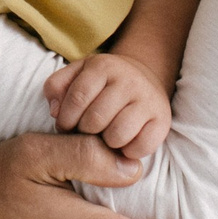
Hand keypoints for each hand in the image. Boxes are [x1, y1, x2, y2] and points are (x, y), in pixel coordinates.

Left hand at [43, 51, 171, 160]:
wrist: (142, 78)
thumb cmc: (101, 83)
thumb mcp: (75, 75)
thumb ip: (56, 87)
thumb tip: (55, 111)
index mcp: (103, 66)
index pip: (77, 98)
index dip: (66, 119)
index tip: (65, 126)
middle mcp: (128, 80)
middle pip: (95, 120)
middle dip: (85, 132)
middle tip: (87, 131)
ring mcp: (148, 100)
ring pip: (117, 135)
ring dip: (106, 143)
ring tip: (105, 136)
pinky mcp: (162, 120)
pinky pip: (140, 147)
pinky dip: (128, 152)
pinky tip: (123, 143)